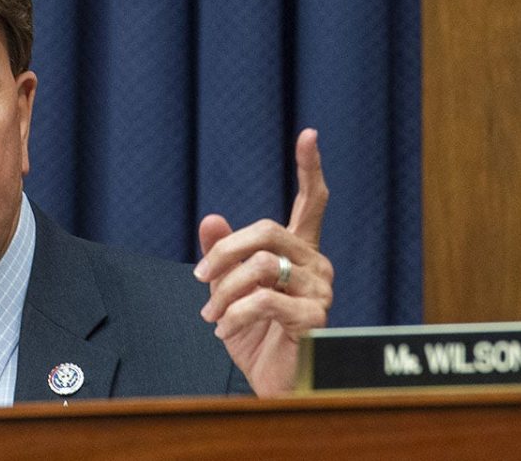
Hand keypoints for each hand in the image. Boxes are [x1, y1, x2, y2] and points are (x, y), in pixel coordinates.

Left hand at [193, 128, 333, 395]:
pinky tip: (224, 330)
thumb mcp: (228, 293)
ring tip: (211, 315)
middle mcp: (317, 267)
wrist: (272, 386)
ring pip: (262, 265)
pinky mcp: (315, 320)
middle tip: (200, 278)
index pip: (311, 203)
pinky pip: (266, 300)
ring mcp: (321, 292)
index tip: (309, 134)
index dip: (310, 169)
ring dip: (224, 290)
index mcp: (300, 254)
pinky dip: (235, 314)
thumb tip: (210, 218)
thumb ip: (223, 256)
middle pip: (268, 230)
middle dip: (225, 251)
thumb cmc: (256, 338)